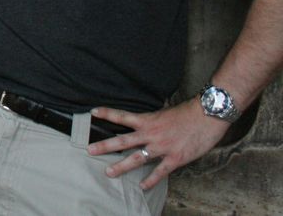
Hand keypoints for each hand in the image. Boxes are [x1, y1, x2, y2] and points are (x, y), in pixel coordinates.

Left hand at [87, 98, 229, 188]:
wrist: (208, 116)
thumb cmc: (188, 112)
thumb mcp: (165, 112)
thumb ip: (153, 120)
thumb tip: (145, 122)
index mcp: (148, 120)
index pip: (123, 116)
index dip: (107, 113)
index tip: (93, 112)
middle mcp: (151, 134)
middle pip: (123, 140)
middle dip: (105, 146)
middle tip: (90, 150)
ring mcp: (162, 147)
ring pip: (137, 158)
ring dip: (122, 166)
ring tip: (108, 172)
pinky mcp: (175, 158)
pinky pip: (160, 171)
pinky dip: (151, 180)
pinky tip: (142, 186)